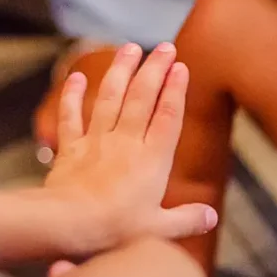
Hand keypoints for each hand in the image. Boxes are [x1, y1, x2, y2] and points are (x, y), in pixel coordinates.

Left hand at [47, 42, 217, 246]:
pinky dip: (72, 96)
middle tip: (164, 46)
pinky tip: (75, 77)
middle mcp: (126, 143)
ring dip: (120, 70)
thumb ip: (186, 220)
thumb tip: (211, 216)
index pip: (168, 116)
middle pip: (142, 97)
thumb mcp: (158, 230)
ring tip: (129, 49)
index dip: (175, 90)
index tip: (181, 67)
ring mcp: (96, 142)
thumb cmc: (114, 230)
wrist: (65, 225)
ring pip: (110, 97)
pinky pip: (71, 117)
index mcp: (152, 160)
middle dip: (155, 69)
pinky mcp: (70, 149)